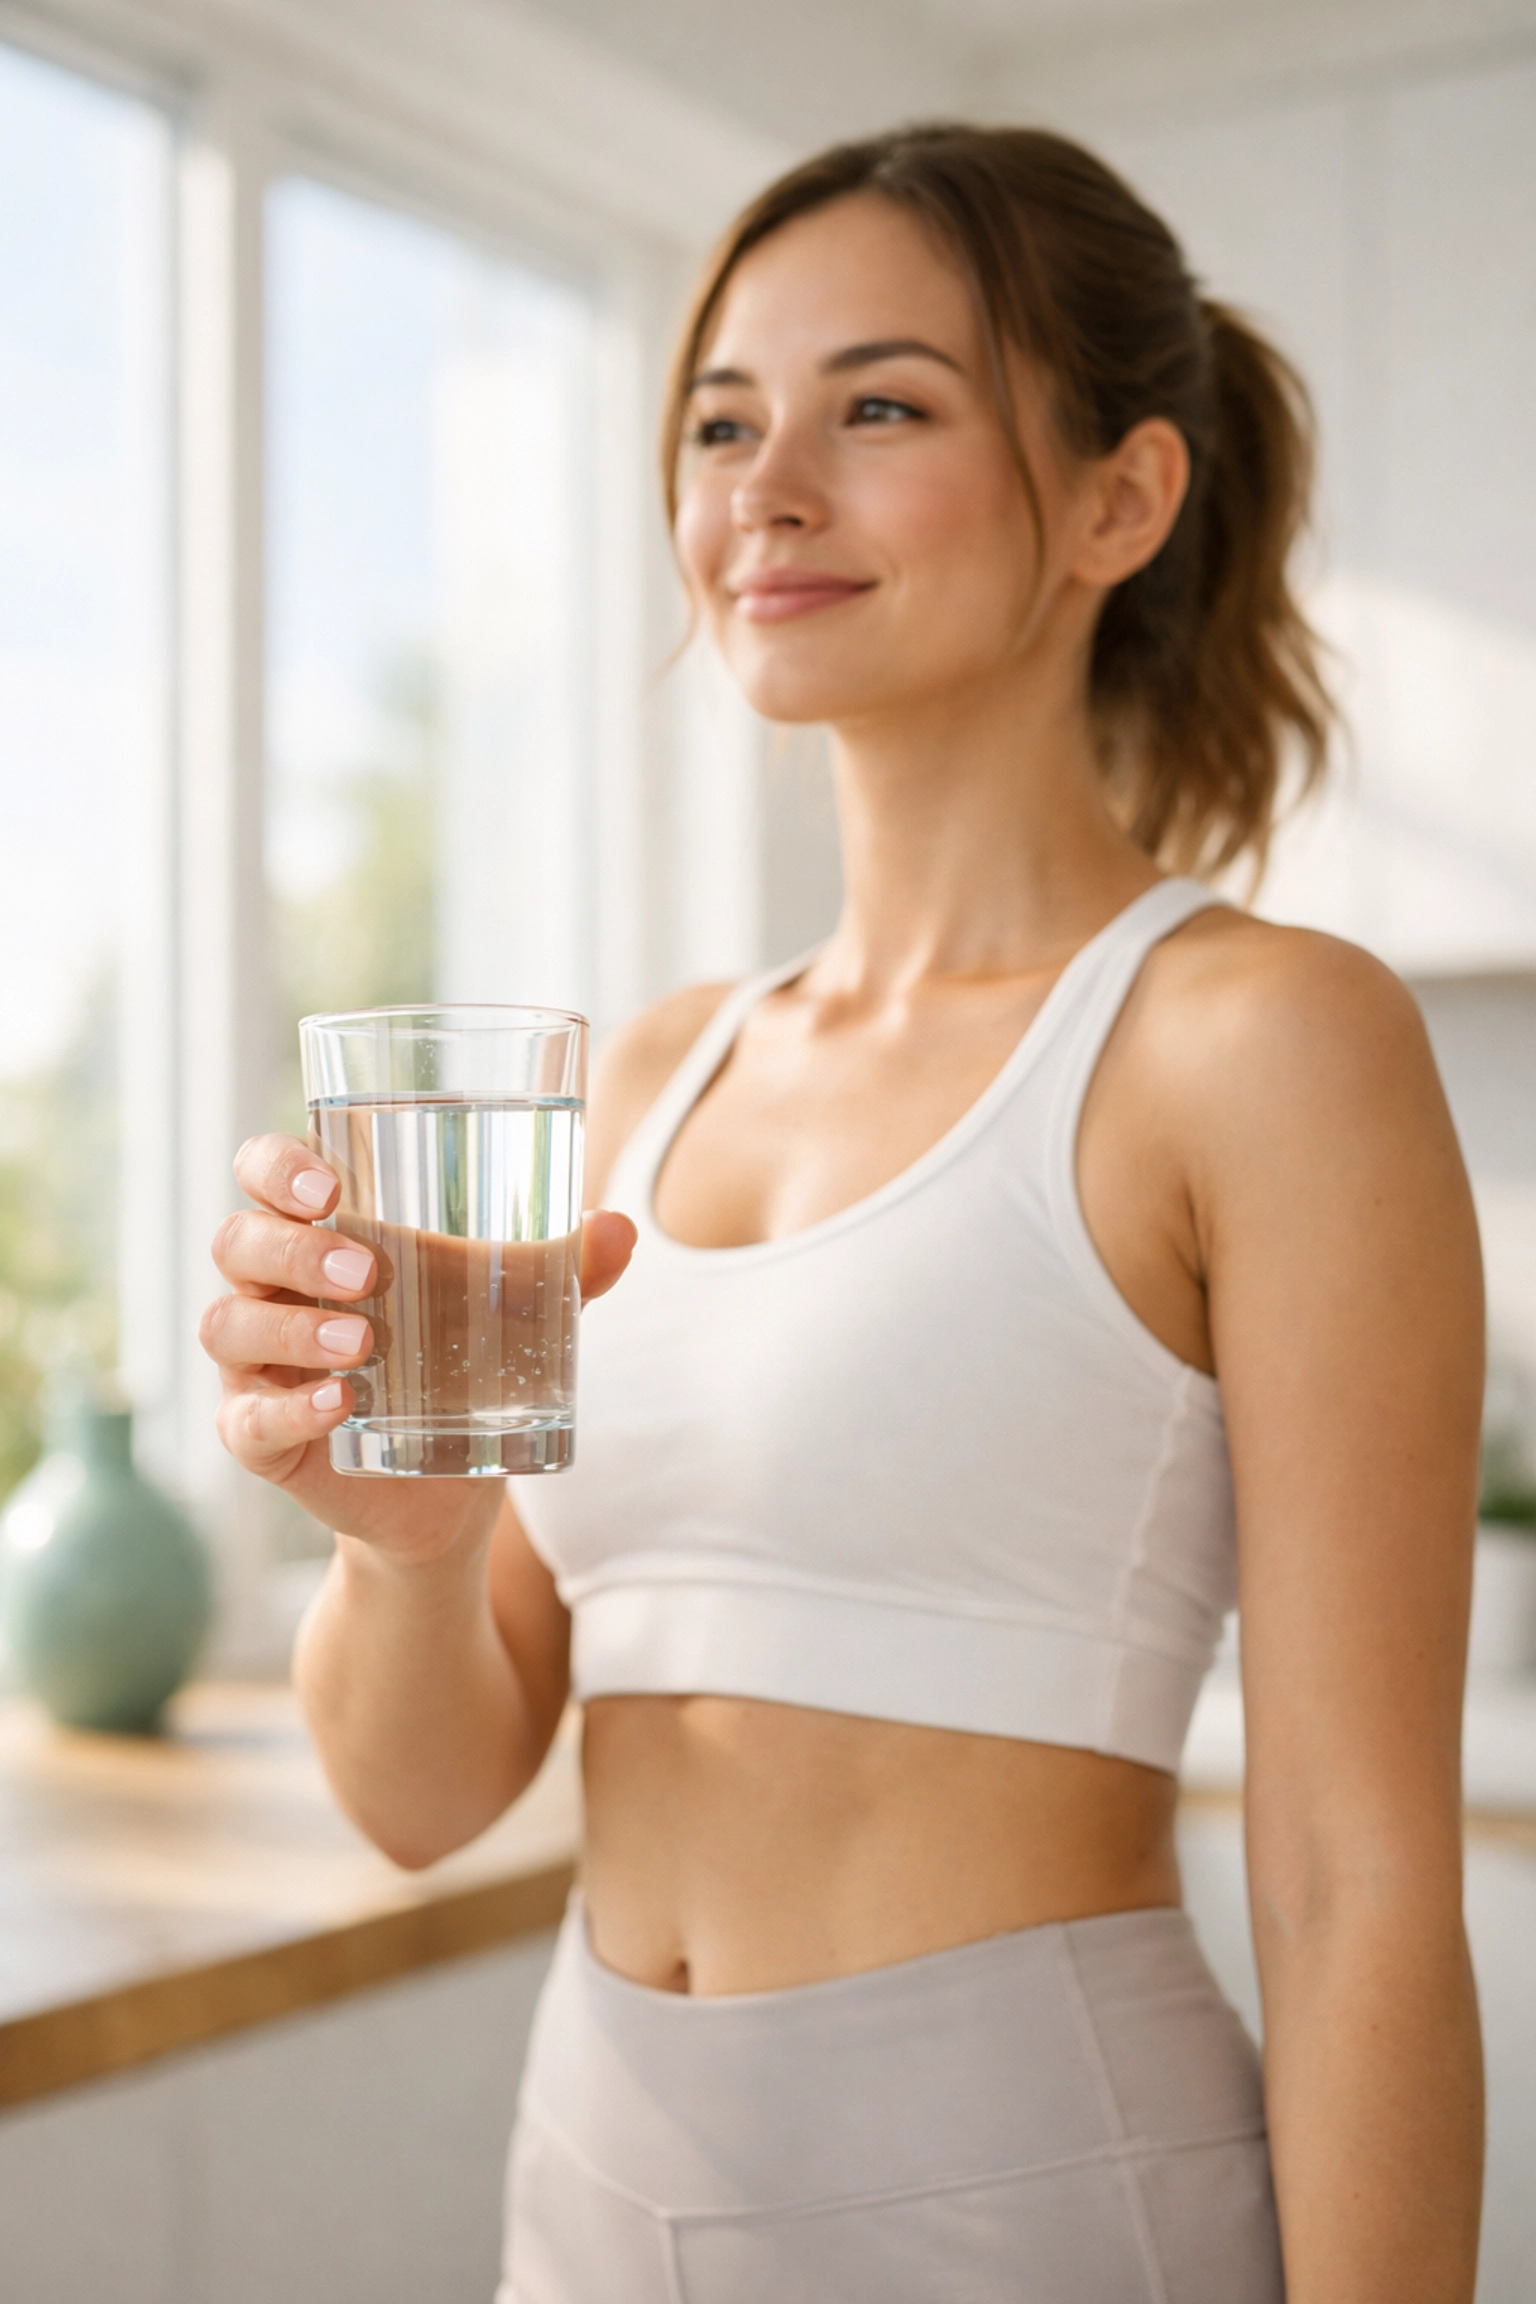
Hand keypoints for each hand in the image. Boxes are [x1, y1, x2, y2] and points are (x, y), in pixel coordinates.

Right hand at [202, 1133, 636, 1559]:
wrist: (450, 1495)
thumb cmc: (463, 1369)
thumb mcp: (516, 1315)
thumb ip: (560, 1271)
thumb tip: (619, 1227)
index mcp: (318, 1237)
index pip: (261, 1174)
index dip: (275, 1166)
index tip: (329, 1185)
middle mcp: (271, 1292)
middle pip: (238, 1244)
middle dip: (293, 1250)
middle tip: (365, 1271)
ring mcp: (257, 1367)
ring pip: (228, 1326)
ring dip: (292, 1329)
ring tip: (365, 1344)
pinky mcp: (262, 1438)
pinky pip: (245, 1420)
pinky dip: (288, 1410)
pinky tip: (340, 1405)